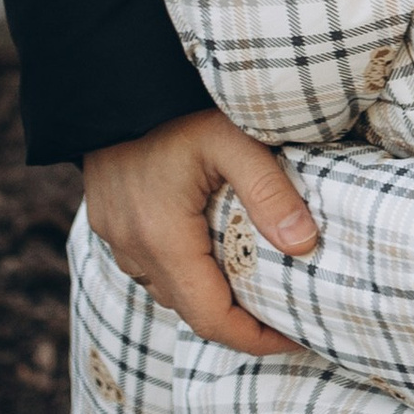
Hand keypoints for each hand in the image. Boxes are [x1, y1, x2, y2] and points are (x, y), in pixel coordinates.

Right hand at [83, 108, 315, 359]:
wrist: (110, 75)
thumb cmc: (177, 104)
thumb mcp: (234, 139)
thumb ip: (270, 192)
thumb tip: (305, 245)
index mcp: (162, 236)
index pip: (211, 317)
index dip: (255, 339)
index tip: (296, 338)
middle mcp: (132, 247)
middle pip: (190, 310)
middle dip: (239, 322)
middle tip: (287, 315)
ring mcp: (114, 236)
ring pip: (168, 290)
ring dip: (209, 296)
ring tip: (257, 286)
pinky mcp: (109, 221)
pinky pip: (150, 266)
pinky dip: (185, 272)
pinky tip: (215, 252)